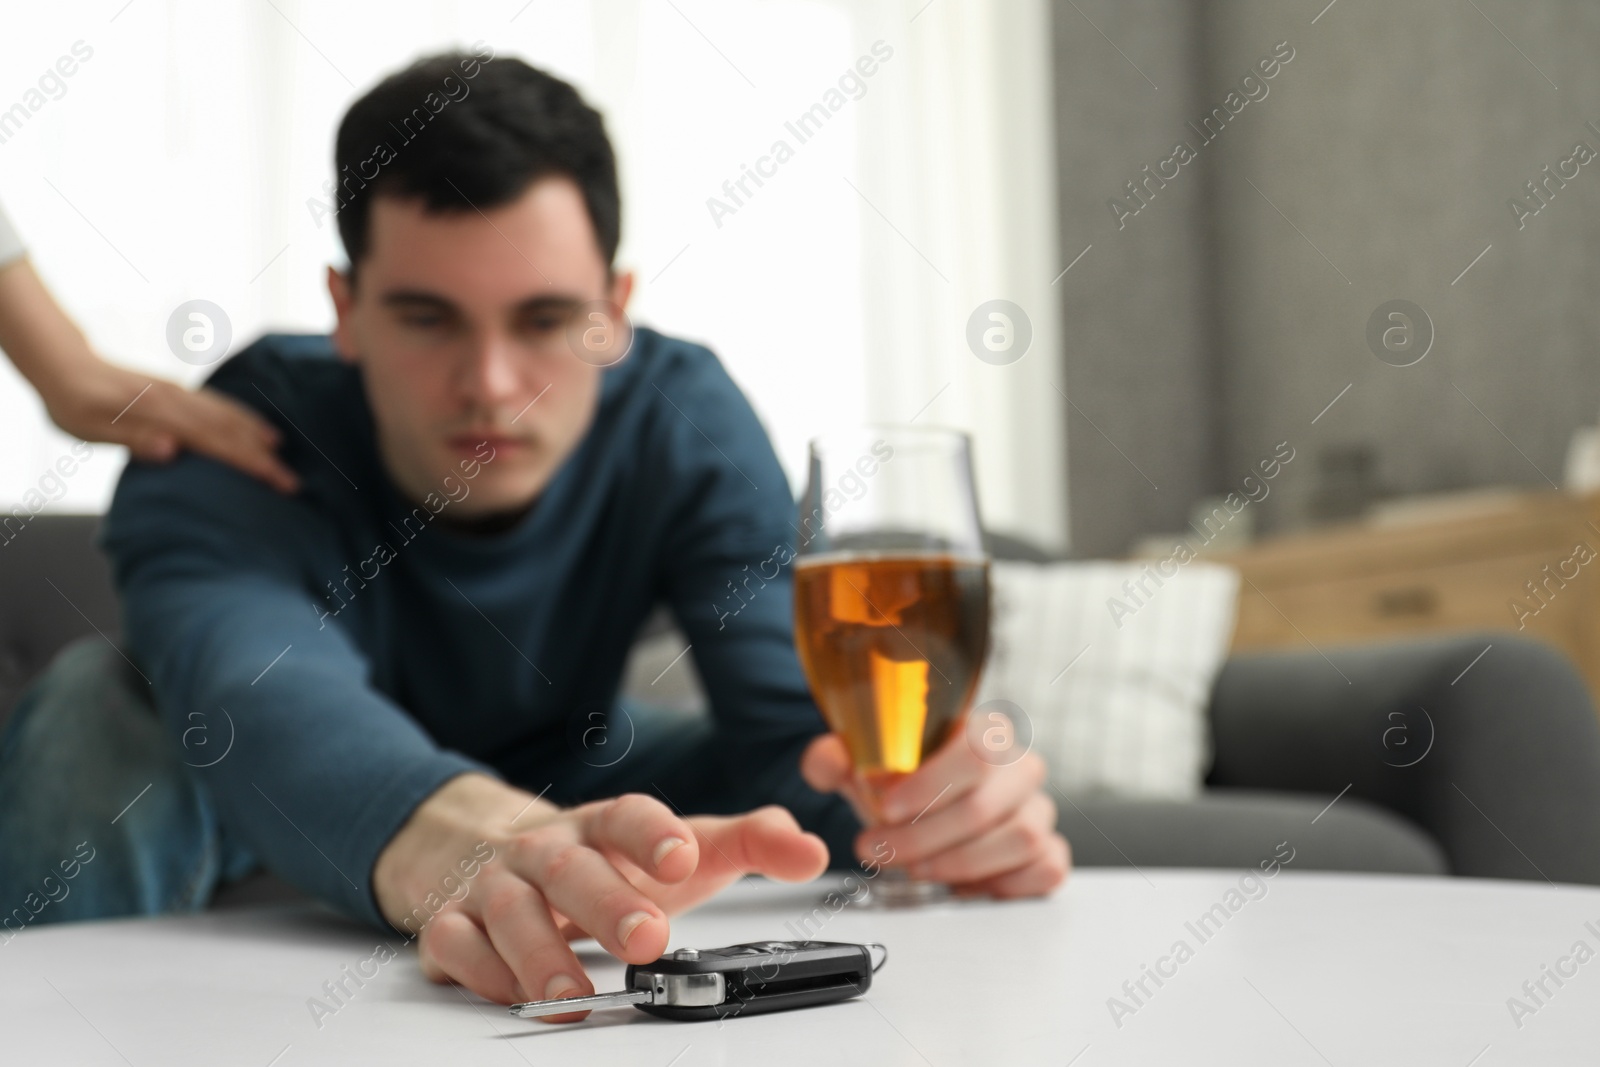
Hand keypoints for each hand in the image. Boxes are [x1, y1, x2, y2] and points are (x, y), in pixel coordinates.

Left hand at [0, 257, 296, 491]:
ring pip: (228, 413)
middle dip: (264, 457)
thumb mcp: (90, 428)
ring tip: (281, 450)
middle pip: (231, 430)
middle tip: (293, 481)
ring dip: (257, 433)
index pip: (217, 443)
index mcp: (161, 413)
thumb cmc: (72, 403)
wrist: (62, 364)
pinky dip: (241, 415)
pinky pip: (217, 403)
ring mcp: (179, 393)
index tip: (280, 482)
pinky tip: (251, 425)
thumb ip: (133, 438)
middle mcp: (177, 400)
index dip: (252, 464)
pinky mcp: (176, 391)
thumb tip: (173, 449)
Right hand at [373, 774, 828, 1021]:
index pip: (626, 815)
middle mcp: (546, 849)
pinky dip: (480, 972)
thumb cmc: (604, 859)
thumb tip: (810, 852)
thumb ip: (750, 843)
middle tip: (647, 938)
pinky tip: (513, 994)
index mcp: (602, 825)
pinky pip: (455, 945)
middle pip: (570, 866)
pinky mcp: (453, 924)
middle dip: (606, 903)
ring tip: (577, 992)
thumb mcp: (680, 847)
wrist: (491, 852)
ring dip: (540, 953)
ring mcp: (495, 886)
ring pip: (509, 911)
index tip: (684, 855)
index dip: (654, 832)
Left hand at [800, 725, 1069, 898]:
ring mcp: (1038, 810)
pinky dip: (1003, 883)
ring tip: (915, 869)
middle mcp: (1018, 767)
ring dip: (959, 863)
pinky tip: (960, 885)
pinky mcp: (1048, 851)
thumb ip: (836, 758)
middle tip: (881, 850)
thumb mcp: (859, 767)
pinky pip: (1047, 868)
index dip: (932, 784)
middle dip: (926, 837)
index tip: (888, 808)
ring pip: (1021, 838)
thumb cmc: (899, 784)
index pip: (976, 749)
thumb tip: (830, 760)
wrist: (920, 810)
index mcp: (981, 732)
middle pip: (989, 803)